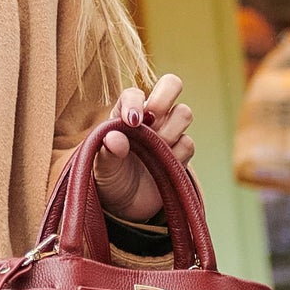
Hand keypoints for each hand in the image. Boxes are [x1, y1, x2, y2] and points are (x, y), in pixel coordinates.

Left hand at [92, 77, 193, 222]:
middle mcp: (151, 117)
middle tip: (152, 120)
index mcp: (125, 112)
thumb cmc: (108, 177)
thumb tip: (115, 138)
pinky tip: (162, 166)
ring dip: (170, 131)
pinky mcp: (182, 153)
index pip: (134, 93)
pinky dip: (177, 155)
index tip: (130, 122)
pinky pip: (188, 144)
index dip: (135, 102)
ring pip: (184, 112)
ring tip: (154, 150)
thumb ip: (106, 152)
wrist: (124, 204)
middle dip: (164, 97)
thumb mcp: (100, 167)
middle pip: (172, 84)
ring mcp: (168, 133)